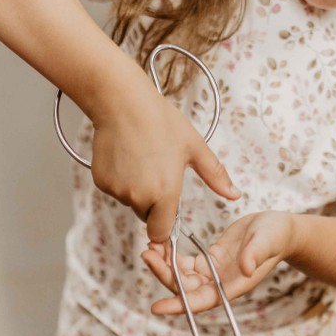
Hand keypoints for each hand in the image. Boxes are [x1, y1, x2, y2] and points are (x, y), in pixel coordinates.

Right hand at [89, 84, 238, 242]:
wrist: (123, 102)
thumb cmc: (160, 121)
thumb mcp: (195, 147)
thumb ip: (215, 175)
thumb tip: (234, 194)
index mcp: (165, 193)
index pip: (160, 233)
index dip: (164, 225)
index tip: (166, 212)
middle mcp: (139, 197)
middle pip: (146, 215)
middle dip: (152, 202)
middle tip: (156, 170)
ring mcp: (117, 190)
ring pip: (129, 201)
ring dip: (135, 189)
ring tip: (140, 159)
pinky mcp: (101, 182)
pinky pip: (114, 190)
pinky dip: (119, 180)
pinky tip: (125, 157)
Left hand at [141, 211, 294, 314]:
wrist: (278, 230)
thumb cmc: (276, 237)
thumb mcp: (267, 241)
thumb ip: (256, 254)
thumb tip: (245, 268)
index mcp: (233, 286)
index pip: (202, 301)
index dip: (179, 305)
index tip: (157, 308)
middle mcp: (219, 284)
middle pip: (185, 288)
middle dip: (164, 275)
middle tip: (147, 255)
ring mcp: (213, 273)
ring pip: (181, 276)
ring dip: (164, 264)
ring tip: (149, 246)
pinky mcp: (209, 260)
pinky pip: (185, 263)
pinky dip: (171, 255)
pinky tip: (160, 242)